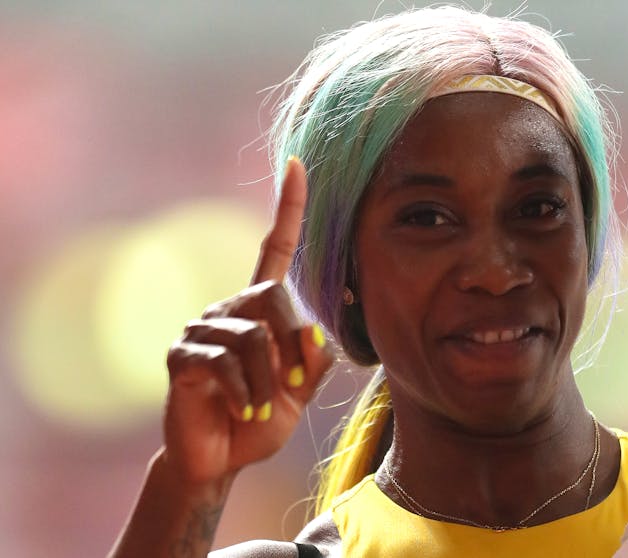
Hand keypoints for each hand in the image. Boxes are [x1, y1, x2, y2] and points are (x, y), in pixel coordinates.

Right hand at [162, 157, 333, 483]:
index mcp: (260, 307)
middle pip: (274, 298)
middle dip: (293, 345)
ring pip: (252, 336)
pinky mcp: (182, 356)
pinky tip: (244, 411)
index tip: (297, 164)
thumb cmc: (262, 418)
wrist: (221, 459)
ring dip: (270, 379)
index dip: (288, 208)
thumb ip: (314, 359)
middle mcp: (229, 307)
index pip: (274, 247)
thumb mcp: (302, 390)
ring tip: (264, 407)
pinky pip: (224, 363)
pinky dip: (246, 393)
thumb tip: (315, 335)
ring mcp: (201, 328)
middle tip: (295, 384)